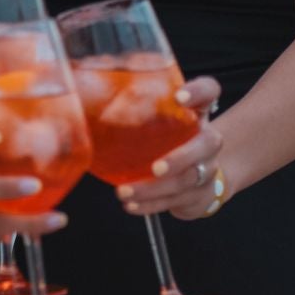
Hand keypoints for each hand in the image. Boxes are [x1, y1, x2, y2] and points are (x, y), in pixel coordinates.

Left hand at [110, 76, 229, 221]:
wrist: (202, 173)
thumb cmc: (171, 138)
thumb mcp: (159, 118)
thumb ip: (133, 104)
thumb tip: (85, 89)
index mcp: (197, 112)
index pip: (209, 91)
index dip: (199, 92)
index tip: (179, 97)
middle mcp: (208, 139)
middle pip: (207, 144)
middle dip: (180, 158)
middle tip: (155, 167)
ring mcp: (208, 168)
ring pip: (187, 180)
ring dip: (154, 189)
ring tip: (125, 193)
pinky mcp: (200, 194)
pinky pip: (176, 201)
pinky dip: (152, 205)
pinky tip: (131, 205)